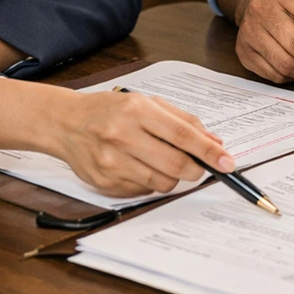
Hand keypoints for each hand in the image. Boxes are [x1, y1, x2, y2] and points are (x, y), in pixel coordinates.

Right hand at [45, 88, 234, 196]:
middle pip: (176, 164)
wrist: (66, 123)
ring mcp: (112, 162)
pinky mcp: (106, 183)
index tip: (227, 162)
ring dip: (173, 177)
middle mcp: (123, 136)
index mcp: (137, 111)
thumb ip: (183, 120)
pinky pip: (143, 190)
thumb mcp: (146, 103)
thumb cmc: (110, 110)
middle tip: (199, 166)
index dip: (209, 151)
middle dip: (196, 169)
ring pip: (162, 182)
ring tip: (163, 161)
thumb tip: (214, 142)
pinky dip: (151, 181)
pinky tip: (140, 166)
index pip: (183, 135)